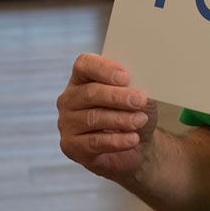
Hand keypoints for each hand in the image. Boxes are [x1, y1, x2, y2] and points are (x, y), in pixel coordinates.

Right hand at [57, 53, 155, 180]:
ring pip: (92, 118)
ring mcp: (67, 122)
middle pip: (90, 92)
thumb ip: (137, 87)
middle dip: (117, 97)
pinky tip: (133, 139)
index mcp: (83, 78)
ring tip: (140, 121)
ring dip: (120, 119)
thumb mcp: (139, 97)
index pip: (85, 65)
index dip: (103, 69)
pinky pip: (94, 142)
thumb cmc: (134, 112)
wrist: (137, 146)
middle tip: (140, 100)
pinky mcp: (71, 145)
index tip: (125, 77)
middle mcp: (70, 98)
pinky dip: (117, 141)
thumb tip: (142, 85)